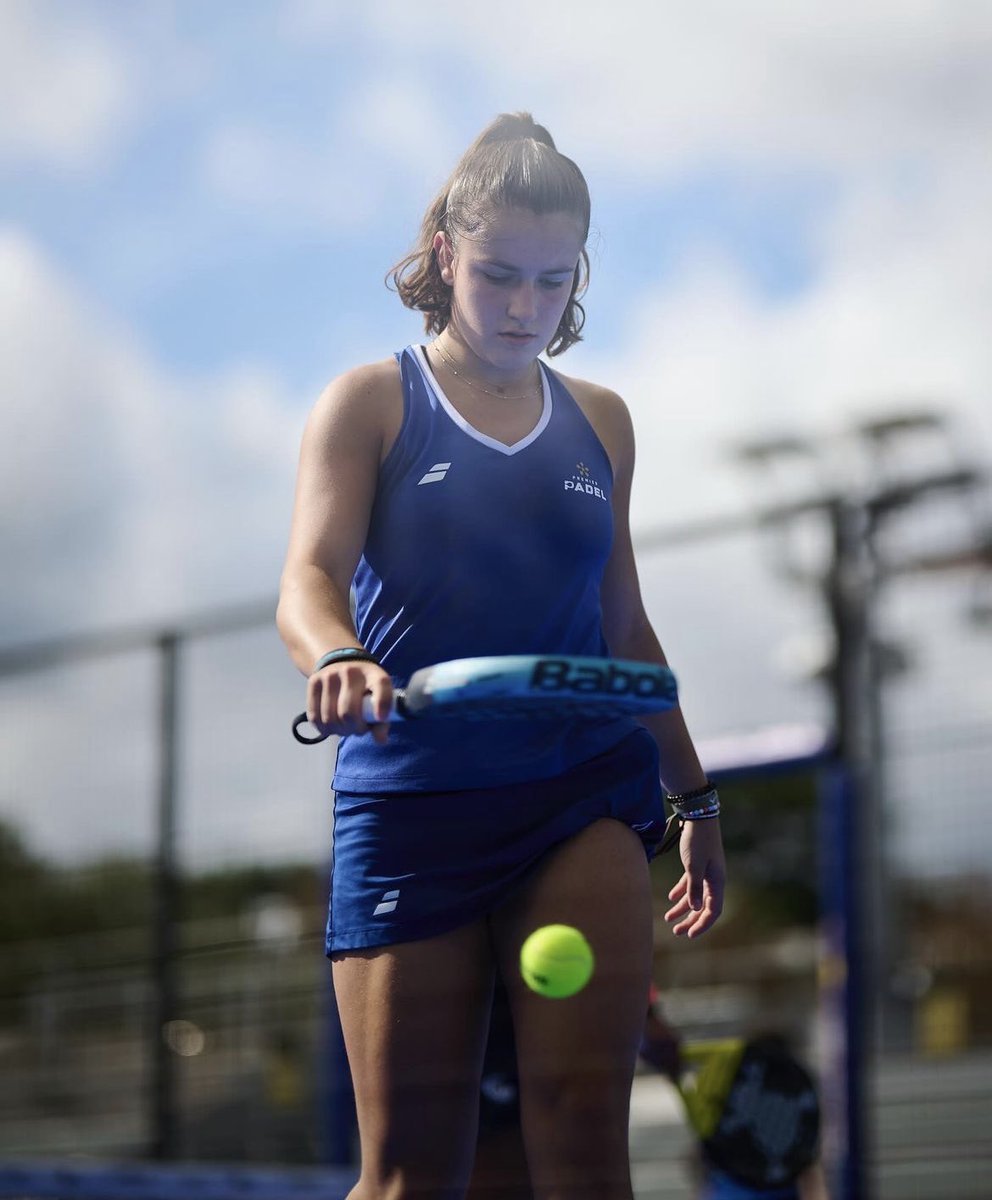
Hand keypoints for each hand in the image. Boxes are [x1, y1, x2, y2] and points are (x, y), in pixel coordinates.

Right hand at [306, 662, 392, 744]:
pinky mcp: (314, 682)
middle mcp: (351, 672)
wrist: (341, 662)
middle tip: (358, 728)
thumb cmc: (365, 687)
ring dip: (338, 730)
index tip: (381, 718)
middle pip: (348, 712)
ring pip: (329, 718)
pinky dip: (324, 729)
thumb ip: (382, 721)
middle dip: (354, 729)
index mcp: (374, 674)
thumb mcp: (378, 698)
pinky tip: (331, 725)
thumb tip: (380, 740)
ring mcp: (329, 676)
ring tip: (345, 726)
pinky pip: (315, 717)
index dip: (381, 704)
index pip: (380, 686)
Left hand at [664, 818, 724, 937]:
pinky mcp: (697, 864)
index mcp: (717, 882)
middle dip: (691, 920)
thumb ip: (694, 887)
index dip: (702, 925)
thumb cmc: (697, 841)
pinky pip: (690, 884)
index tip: (689, 935)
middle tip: (677, 932)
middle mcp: (713, 880)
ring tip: (668, 919)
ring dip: (683, 908)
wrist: (698, 817)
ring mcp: (706, 872)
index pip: (713, 911)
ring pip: (695, 896)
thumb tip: (696, 909)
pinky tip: (671, 898)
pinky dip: (681, 892)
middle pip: (703, 907)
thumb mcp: (694, 866)